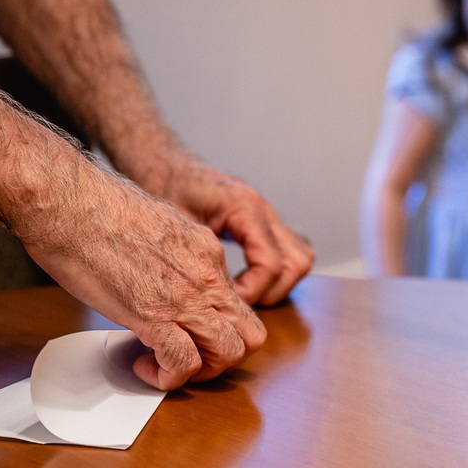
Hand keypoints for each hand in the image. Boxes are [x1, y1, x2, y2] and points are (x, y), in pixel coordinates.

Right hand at [20, 168, 266, 390]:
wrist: (69, 203)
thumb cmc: (99, 209)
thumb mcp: (159, 227)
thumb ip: (175, 255)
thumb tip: (165, 275)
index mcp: (208, 254)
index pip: (241, 307)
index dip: (223, 330)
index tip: (193, 334)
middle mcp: (207, 276)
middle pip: (249, 336)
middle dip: (223, 358)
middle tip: (189, 358)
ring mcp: (185, 298)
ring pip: (228, 354)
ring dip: (201, 372)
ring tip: (168, 365)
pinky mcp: (154, 316)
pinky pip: (182, 364)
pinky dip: (166, 377)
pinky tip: (144, 366)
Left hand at [150, 152, 313, 305]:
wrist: (166, 163)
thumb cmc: (167, 187)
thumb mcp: (176, 224)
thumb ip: (198, 257)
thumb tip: (212, 297)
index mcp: (244, 207)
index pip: (270, 263)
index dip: (253, 292)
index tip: (227, 303)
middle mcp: (264, 209)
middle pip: (296, 263)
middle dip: (271, 291)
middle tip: (239, 303)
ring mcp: (269, 214)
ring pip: (301, 256)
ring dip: (280, 282)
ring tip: (248, 292)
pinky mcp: (266, 220)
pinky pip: (291, 249)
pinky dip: (280, 269)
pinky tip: (251, 277)